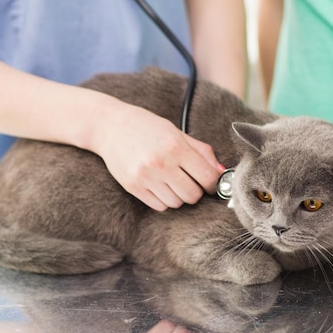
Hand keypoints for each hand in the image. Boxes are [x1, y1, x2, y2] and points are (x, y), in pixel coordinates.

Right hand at [93, 101, 223, 210]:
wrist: (110, 127)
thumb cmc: (147, 128)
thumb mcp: (177, 133)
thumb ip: (201, 152)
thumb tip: (221, 171)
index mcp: (176, 147)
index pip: (207, 178)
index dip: (214, 184)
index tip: (210, 182)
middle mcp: (161, 163)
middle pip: (193, 195)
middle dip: (196, 191)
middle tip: (190, 181)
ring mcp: (145, 177)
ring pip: (176, 203)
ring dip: (179, 196)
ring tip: (172, 181)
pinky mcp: (133, 187)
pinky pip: (159, 206)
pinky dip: (164, 200)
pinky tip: (160, 185)